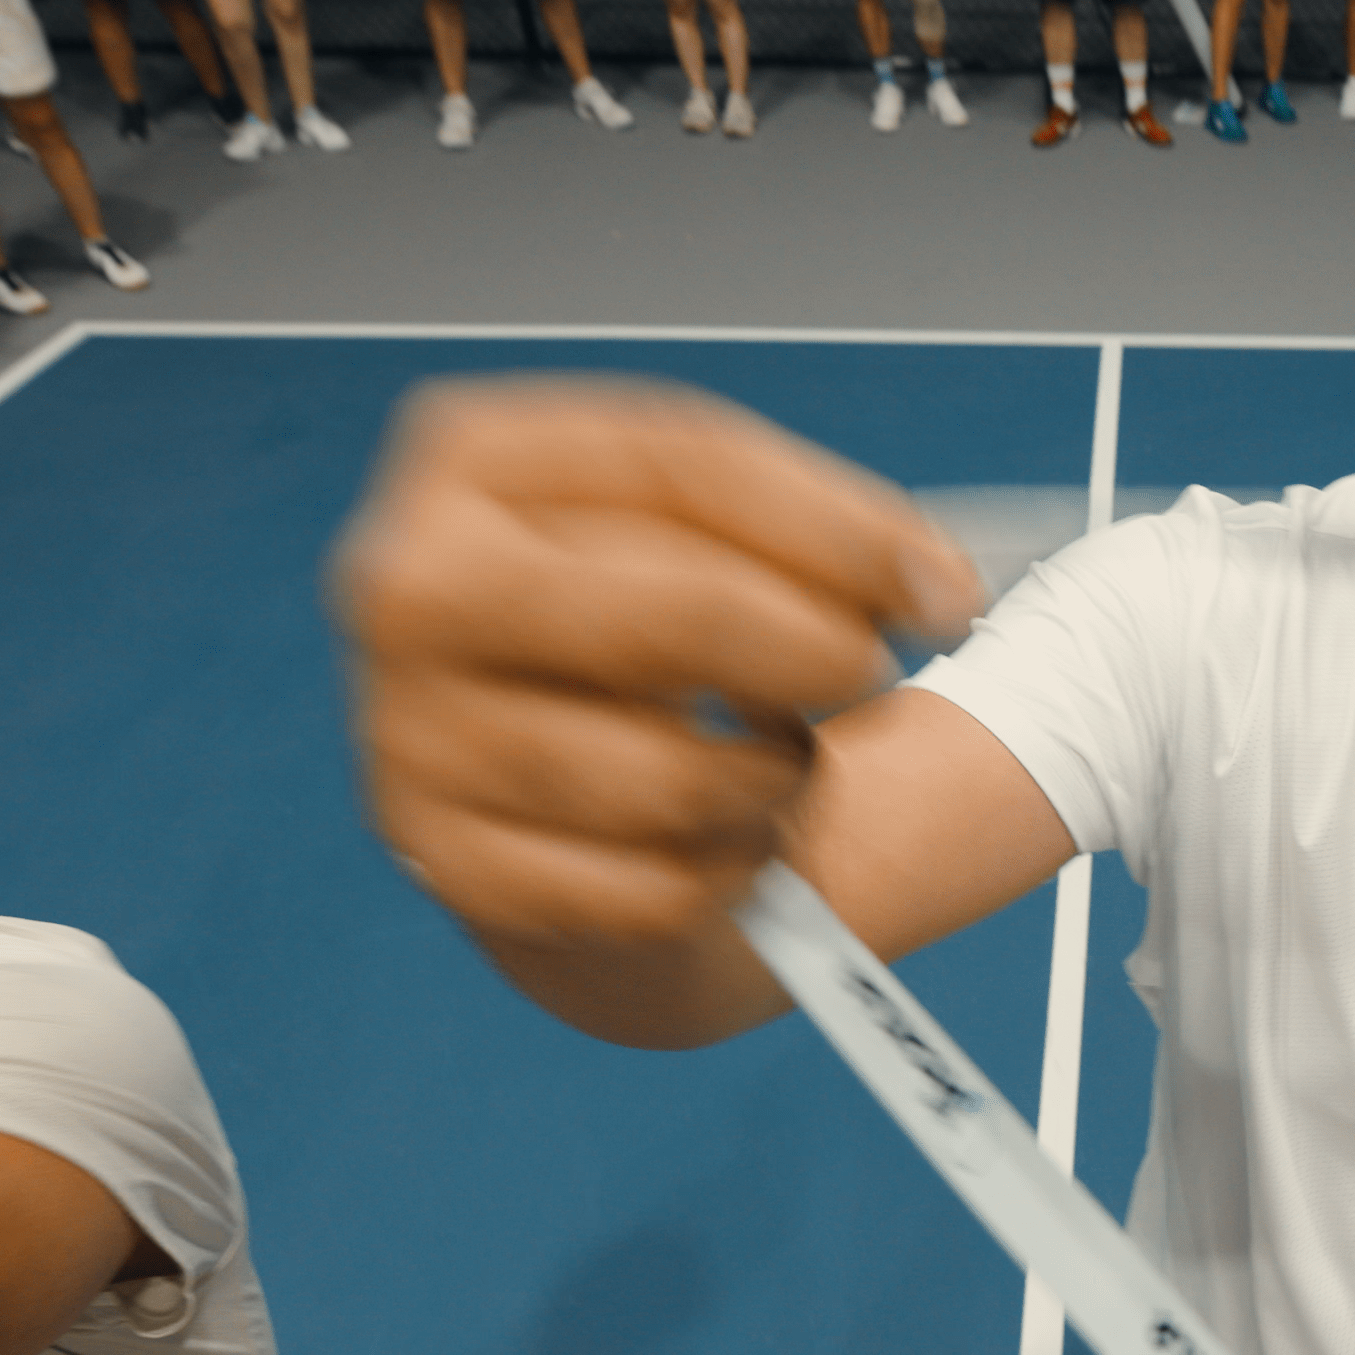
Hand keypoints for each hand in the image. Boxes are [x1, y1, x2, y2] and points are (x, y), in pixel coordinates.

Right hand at [330, 380, 980, 952]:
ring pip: (676, 776)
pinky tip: (711, 838)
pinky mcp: (452, 868)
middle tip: (866, 674)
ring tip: (770, 763)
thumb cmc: (642, 641)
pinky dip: (723, 874)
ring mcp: (413, 737)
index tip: (945, 586)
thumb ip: (822, 534)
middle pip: (675, 614)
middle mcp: (409, 591)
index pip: (678, 466)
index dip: (837, 530)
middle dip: (811, 652)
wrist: (553, 790)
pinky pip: (654, 892)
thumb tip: (936, 583)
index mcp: (468, 462)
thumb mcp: (710, 538)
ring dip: (772, 783)